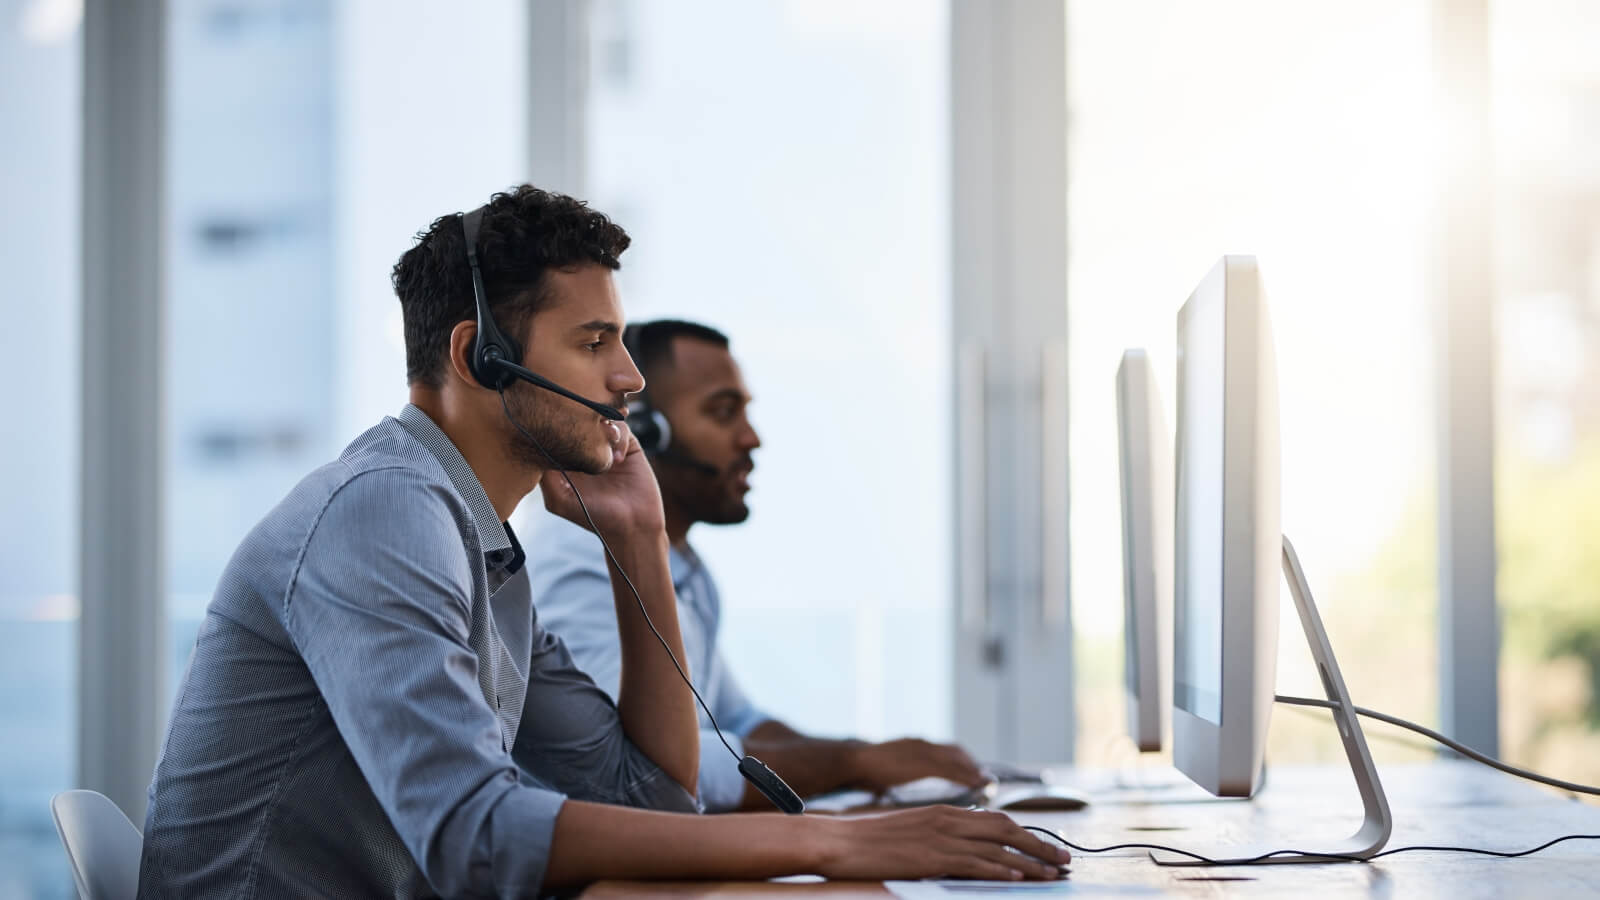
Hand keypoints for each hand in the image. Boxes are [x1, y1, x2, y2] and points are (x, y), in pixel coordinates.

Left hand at [540, 422, 664, 537]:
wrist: (632, 525)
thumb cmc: (593, 516)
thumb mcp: (560, 500)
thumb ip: (545, 476)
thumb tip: (536, 445)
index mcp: (564, 458)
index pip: (554, 431)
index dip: (555, 426)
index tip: (559, 429)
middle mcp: (584, 448)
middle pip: (577, 418)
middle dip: (581, 422)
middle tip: (587, 435)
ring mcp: (605, 444)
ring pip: (601, 417)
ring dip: (603, 429)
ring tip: (606, 451)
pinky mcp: (627, 444)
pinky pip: (622, 426)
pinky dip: (620, 438)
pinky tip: (620, 460)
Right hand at [812, 807, 1069, 881]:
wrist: (841, 841)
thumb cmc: (872, 840)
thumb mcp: (914, 830)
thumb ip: (943, 834)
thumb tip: (969, 847)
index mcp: (946, 812)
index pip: (997, 819)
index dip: (1027, 833)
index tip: (1047, 845)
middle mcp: (949, 820)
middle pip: (1007, 830)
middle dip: (1040, 845)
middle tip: (1065, 860)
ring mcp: (941, 839)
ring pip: (998, 850)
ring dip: (1030, 862)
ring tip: (1053, 874)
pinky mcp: (932, 858)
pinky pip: (975, 865)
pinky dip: (1001, 871)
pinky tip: (1018, 879)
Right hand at [850, 738, 987, 791]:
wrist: (856, 762)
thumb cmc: (868, 768)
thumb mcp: (890, 765)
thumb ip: (897, 770)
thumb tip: (888, 785)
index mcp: (915, 744)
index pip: (946, 749)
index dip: (962, 759)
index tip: (972, 769)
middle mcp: (923, 744)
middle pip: (956, 751)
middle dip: (971, 764)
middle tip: (982, 777)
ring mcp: (923, 753)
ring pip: (956, 760)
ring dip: (971, 770)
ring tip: (983, 782)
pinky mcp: (922, 765)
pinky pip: (950, 771)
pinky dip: (964, 777)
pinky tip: (973, 785)